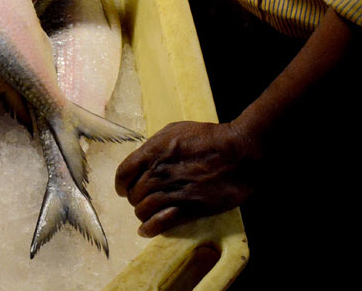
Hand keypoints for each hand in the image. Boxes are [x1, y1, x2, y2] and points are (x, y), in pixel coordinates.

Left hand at [115, 121, 258, 237]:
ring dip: (142, 213)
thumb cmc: (211, 137)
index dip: (121, 183)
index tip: (123, 188)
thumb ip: (156, 145)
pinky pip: (160, 223)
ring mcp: (173, 191)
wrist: (240, 152)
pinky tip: (147, 230)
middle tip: (142, 200)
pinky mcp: (188, 208)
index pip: (124, 173)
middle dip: (135, 198)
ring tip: (146, 214)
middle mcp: (158, 172)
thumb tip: (145, 158)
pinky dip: (150, 229)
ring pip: (143, 209)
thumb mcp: (177, 130)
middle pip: (133, 193)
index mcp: (153, 152)